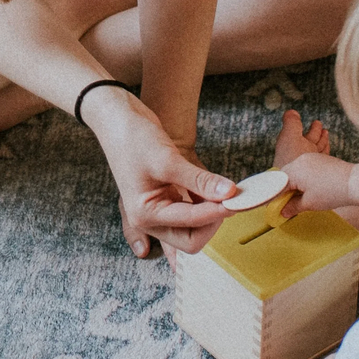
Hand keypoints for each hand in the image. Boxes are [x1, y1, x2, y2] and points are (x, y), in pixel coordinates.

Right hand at [88, 90, 235, 256]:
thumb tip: (229, 193)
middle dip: (213, 222)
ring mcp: (158, 210)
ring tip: (229, 194)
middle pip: (191, 239)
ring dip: (212, 214)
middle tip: (232, 200)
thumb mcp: (168, 160)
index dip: (218, 211)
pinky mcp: (166, 199)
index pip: (191, 224)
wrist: (119, 119)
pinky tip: (216, 190)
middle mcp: (150, 219)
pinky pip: (191, 213)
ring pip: (193, 228)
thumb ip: (200, 181)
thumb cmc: (134, 139)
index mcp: (145, 214)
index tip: (238, 198)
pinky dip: (206, 205)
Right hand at [280, 151, 354, 217]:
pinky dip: (305, 177)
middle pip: (286, 175)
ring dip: (296, 183)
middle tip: (289, 203)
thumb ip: (292, 207)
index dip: (276, 196)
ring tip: (302, 197)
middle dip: (286, 189)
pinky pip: (306, 167)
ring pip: (297, 170)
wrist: (355, 182)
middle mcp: (300, 160)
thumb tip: (282, 212)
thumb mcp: (309, 204)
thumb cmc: (331, 193)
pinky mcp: (321, 158)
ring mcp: (312, 157)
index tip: (276, 206)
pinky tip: (312, 188)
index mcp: (294, 170)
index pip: (278, 183)